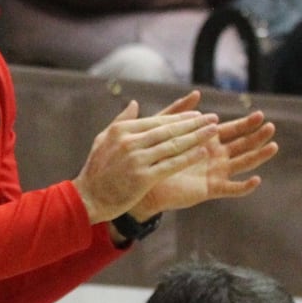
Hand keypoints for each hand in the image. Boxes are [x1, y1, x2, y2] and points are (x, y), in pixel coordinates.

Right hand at [71, 98, 219, 223]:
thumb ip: (121, 120)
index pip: (158, 120)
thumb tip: (134, 103)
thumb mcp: (103, 139)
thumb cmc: (96, 170)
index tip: (198, 114)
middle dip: (194, 123)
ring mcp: (137, 160)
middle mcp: (130, 142)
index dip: (180, 117)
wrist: (88, 198)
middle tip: (213, 118)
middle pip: (169, 130)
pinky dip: (188, 157)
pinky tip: (202, 152)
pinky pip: (171, 165)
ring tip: (213, 131)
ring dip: (196, 137)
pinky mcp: (143, 178)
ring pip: (173, 145)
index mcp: (122, 130)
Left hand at [134, 93, 277, 215]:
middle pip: (243, 145)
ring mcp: (216, 172)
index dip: (246, 123)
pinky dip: (244, 186)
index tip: (260, 115)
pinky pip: (232, 189)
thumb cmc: (155, 155)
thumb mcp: (167, 130)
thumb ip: (180, 113)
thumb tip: (195, 93)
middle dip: (257, 136)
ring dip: (258, 156)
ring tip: (273, 146)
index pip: (233, 130)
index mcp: (208, 140)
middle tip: (271, 127)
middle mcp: (216, 156)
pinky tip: (256, 179)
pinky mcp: (211, 188)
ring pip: (243, 164)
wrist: (145, 181)